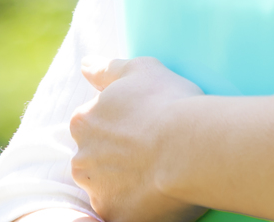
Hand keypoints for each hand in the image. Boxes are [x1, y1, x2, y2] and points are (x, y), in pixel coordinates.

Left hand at [69, 58, 207, 221]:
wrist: (192, 147)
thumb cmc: (168, 103)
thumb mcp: (140, 70)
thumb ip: (107, 69)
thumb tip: (85, 66)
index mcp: (83, 122)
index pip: (95, 128)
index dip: (122, 129)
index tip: (145, 130)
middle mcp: (82, 158)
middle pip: (96, 161)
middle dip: (118, 160)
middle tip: (153, 155)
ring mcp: (97, 191)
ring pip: (108, 189)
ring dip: (126, 185)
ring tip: (159, 175)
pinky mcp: (115, 216)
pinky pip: (123, 213)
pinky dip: (138, 207)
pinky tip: (159, 196)